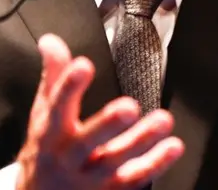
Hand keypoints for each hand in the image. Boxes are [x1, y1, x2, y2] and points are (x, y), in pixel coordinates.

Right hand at [15, 34, 184, 189]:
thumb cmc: (48, 147)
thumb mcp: (44, 113)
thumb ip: (54, 77)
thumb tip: (51, 41)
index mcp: (50, 132)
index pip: (57, 107)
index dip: (69, 87)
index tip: (84, 65)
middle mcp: (68, 156)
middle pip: (87, 141)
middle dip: (107, 124)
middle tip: (129, 106)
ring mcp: (90, 176)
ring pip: (115, 161)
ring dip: (140, 141)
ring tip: (163, 119)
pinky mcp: (110, 189)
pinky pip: (133, 179)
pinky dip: (155, 163)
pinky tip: (173, 146)